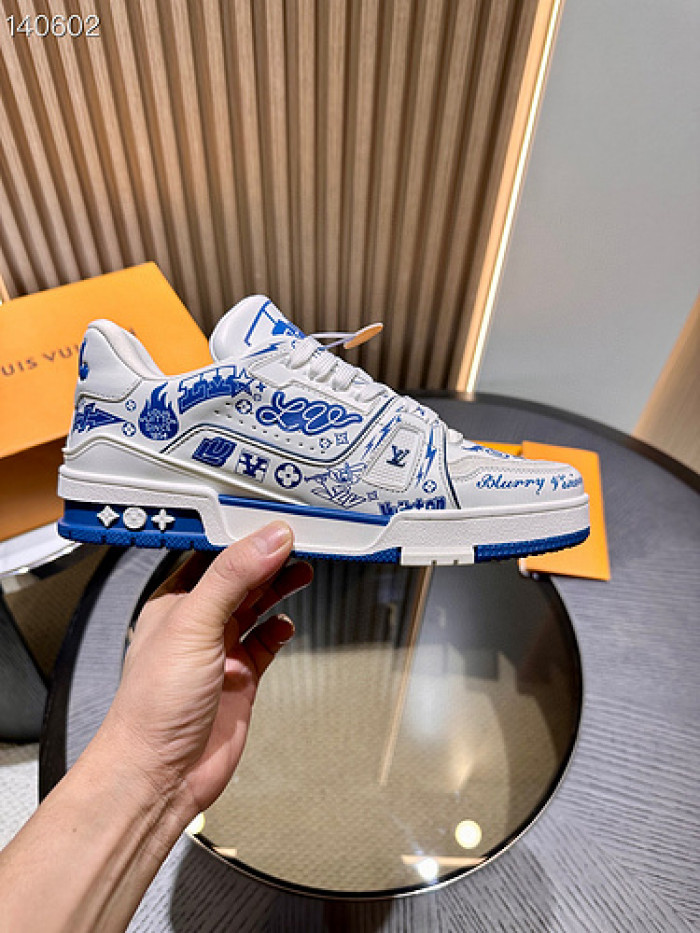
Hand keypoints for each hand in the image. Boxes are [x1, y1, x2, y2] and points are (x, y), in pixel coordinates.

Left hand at [103, 521, 311, 820]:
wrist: (160, 776)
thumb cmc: (152, 708)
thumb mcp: (194, 625)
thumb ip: (233, 578)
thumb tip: (268, 540)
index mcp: (173, 601)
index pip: (213, 553)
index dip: (243, 534)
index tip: (276, 521)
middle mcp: (197, 623)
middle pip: (240, 577)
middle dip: (268, 558)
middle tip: (301, 543)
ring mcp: (220, 651)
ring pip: (256, 607)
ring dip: (278, 588)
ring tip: (302, 571)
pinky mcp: (241, 679)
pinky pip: (266, 644)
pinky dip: (279, 631)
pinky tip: (285, 625)